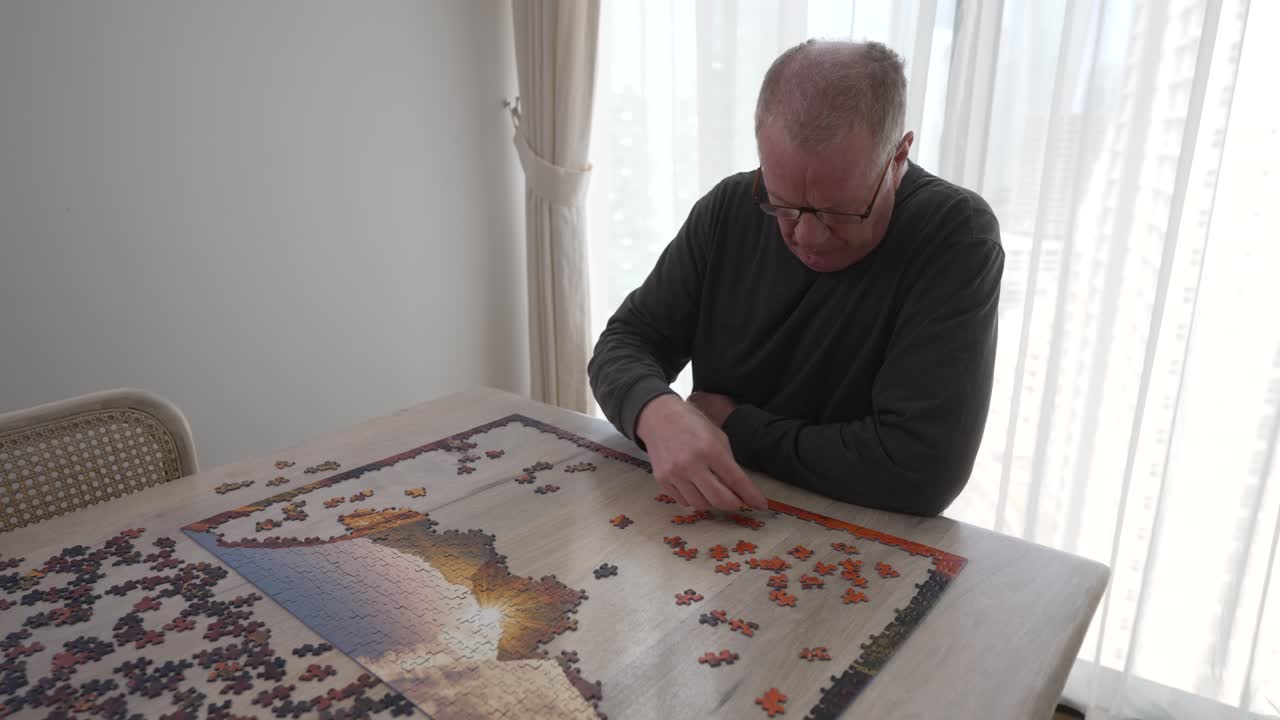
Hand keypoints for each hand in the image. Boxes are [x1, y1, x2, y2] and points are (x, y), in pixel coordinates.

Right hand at [635, 394, 767, 511]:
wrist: (658, 417)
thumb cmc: (691, 423)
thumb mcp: (717, 436)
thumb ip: (728, 462)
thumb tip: (740, 489)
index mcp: (710, 449)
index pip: (736, 480)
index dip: (751, 495)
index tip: (761, 505)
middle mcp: (691, 464)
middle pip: (719, 499)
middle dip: (733, 504)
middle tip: (738, 501)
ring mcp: (674, 474)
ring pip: (701, 505)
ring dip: (712, 502)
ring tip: (713, 489)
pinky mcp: (662, 480)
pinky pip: (683, 501)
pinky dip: (694, 498)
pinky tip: (696, 486)